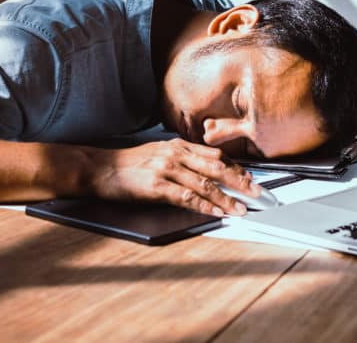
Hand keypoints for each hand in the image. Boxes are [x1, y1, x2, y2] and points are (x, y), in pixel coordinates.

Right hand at [89, 139, 260, 216]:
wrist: (99, 168)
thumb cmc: (127, 164)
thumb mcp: (157, 153)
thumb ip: (180, 158)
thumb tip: (202, 170)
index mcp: (177, 146)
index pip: (214, 156)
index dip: (235, 168)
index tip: (250, 179)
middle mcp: (175, 154)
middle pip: (216, 168)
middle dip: (240, 182)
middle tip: (257, 193)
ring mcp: (166, 169)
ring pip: (205, 184)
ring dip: (227, 198)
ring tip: (241, 209)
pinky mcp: (156, 186)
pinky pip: (186, 197)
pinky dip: (205, 206)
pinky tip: (216, 212)